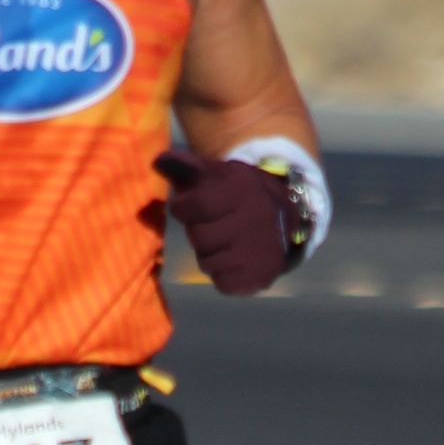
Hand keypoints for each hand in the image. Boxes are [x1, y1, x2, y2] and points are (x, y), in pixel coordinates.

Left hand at [154, 147, 302, 296]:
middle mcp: (253, 219)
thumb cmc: (240, 195)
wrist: (285, 219)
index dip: (184, 208)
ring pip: (207, 263)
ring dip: (209, 255)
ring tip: (225, 243)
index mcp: (241, 190)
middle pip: (199, 237)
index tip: (189, 207)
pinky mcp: (260, 276)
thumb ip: (186, 168)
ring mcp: (259, 251)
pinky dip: (222, 275)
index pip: (195, 206)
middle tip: (213, 226)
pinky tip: (234, 259)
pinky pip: (222, 283)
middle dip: (198, 233)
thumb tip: (158, 161)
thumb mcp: (217, 174)